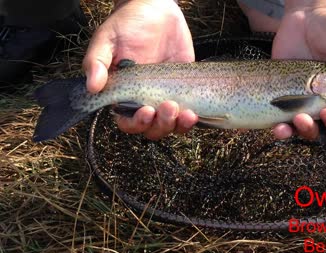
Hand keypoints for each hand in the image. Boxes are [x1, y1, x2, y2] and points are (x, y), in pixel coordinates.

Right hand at [83, 0, 197, 139]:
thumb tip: (91, 86)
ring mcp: (165, 97)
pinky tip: (193, 113)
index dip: (136, 123)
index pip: (126, 121)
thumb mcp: (108, 38)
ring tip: (184, 113)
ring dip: (177, 126)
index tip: (146, 111)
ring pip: (170, 126)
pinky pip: (188, 115)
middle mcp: (144, 99)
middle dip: (160, 125)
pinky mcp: (185, 92)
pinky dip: (190, 120)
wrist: (157, 10)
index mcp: (122, 93)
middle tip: (168, 107)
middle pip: (150, 129)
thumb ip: (97, 61)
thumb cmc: (129, 23)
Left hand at [242, 0, 325, 139]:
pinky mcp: (279, 93)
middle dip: (311, 129)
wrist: (309, 14)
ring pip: (296, 126)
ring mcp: (298, 99)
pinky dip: (273, 123)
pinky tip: (271, 125)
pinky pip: (276, 114)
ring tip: (283, 128)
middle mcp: (321, 102)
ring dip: (290, 132)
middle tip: (303, 119)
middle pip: (318, 128)